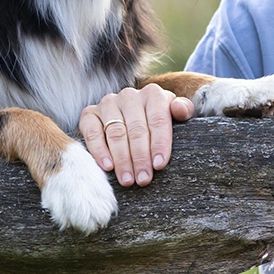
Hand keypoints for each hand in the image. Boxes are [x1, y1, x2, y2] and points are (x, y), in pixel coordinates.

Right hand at [78, 85, 192, 185]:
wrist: (130, 116)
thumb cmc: (157, 121)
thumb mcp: (174, 115)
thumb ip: (183, 110)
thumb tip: (180, 109)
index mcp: (153, 94)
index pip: (158, 120)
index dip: (159, 143)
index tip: (159, 165)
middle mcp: (129, 95)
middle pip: (136, 129)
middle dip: (140, 157)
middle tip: (143, 179)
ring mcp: (108, 103)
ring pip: (115, 133)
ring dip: (122, 159)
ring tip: (128, 180)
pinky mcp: (89, 113)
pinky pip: (92, 132)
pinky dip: (99, 150)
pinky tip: (107, 167)